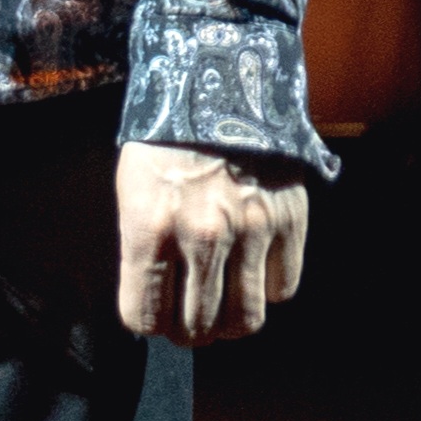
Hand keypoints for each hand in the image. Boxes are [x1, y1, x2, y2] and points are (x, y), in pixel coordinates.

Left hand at [116, 143, 308, 344]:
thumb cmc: (164, 142)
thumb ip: (141, 247)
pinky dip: (266, 291)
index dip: (146, 322)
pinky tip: (251, 274)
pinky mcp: (289, 224)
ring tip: (220, 314)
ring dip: (229, 326)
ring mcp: (250, 232)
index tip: (151, 317)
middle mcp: (201, 235)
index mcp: (149, 225)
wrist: (217, 87)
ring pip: (245, 320)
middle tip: (186, 326)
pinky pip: (281, 288)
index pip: (144, 313)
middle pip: (197, 326)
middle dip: (187, 333)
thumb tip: (152, 303)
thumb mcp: (132, 188)